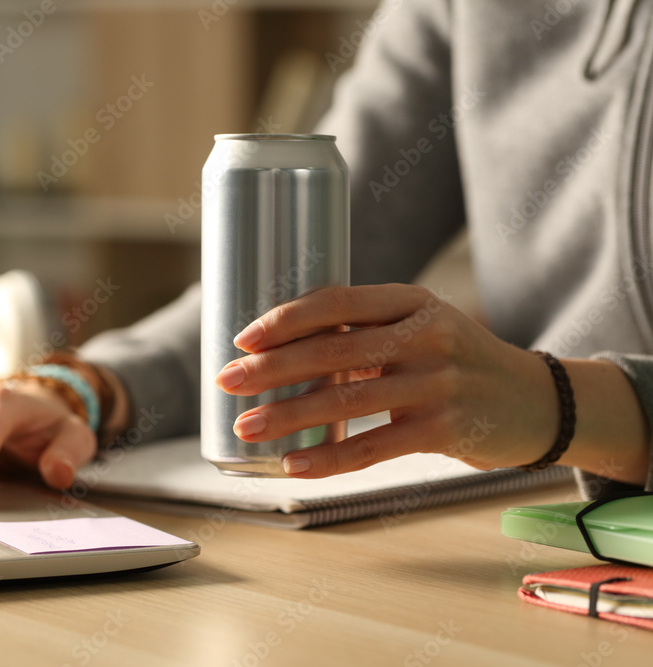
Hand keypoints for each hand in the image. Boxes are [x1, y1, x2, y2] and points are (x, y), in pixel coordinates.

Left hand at [215, 284, 559, 477]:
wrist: (538, 402)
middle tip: (227, 380)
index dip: (285, 318)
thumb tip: (284, 352)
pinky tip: (293, 464)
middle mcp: (426, 335)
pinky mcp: (445, 429)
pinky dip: (329, 458)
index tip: (243, 337)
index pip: (337, 301)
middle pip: (333, 348)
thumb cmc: (458, 362)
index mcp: (412, 301)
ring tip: (246, 426)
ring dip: (288, 415)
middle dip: (272, 366)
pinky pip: (374, 446)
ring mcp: (437, 382)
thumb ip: (364, 333)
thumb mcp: (422, 328)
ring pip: (346, 398)